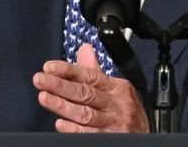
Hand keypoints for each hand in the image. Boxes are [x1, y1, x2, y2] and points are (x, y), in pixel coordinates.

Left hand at [33, 44, 148, 132]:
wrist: (147, 139)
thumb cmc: (127, 113)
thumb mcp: (116, 90)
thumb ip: (96, 72)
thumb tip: (84, 49)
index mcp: (116, 88)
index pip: (89, 75)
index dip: (68, 70)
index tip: (49, 67)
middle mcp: (115, 105)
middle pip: (85, 93)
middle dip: (60, 86)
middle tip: (40, 79)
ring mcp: (113, 124)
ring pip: (85, 114)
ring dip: (63, 106)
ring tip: (44, 97)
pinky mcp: (110, 139)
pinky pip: (89, 134)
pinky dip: (74, 130)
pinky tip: (60, 124)